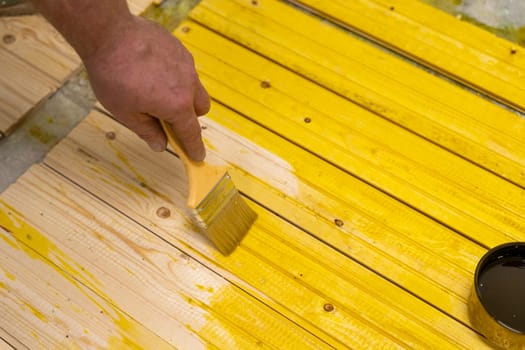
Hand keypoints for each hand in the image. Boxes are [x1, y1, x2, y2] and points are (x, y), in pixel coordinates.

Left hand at [82, 16, 209, 159]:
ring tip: (155, 90)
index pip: (191, 132)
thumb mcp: (125, 112)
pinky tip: (152, 70)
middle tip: (168, 118)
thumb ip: (147, 131)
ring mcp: (186, 64)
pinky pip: (184, 69)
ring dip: (183, 95)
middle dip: (190, 117)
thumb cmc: (114, 74)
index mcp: (176, 105)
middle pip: (201, 108)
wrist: (109, 34)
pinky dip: (175, 76)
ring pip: (194, 87)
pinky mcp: (179, 49)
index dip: (194, 147)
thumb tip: (160, 145)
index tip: (197, 156)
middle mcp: (188, 84)